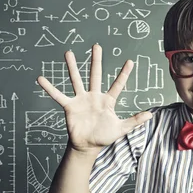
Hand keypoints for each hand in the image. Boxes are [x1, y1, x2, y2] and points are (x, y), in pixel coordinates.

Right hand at [37, 44, 152, 153]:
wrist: (87, 146)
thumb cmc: (104, 137)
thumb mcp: (121, 129)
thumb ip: (134, 121)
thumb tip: (151, 115)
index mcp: (107, 101)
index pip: (118, 85)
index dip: (124, 74)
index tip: (130, 61)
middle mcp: (94, 96)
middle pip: (96, 75)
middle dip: (96, 61)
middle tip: (97, 46)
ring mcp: (81, 100)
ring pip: (76, 80)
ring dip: (72, 67)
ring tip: (68, 53)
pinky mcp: (70, 106)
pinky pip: (58, 95)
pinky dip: (49, 88)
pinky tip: (41, 79)